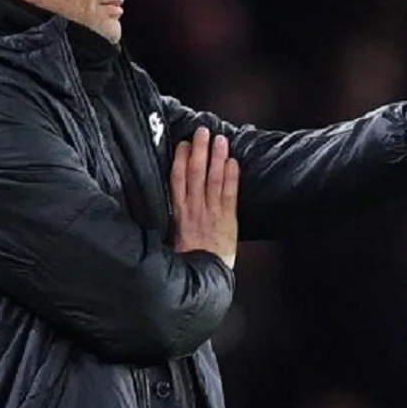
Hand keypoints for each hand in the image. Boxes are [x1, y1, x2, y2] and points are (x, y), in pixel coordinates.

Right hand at [171, 127, 239, 268]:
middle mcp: (194, 209)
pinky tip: (233, 162)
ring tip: (220, 139)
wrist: (204, 277)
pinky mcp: (228, 219)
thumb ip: (175, 216)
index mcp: (179, 213)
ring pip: (213, 180)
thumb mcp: (173, 236)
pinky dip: (231, 177)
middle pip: (195, 174)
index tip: (183, 144)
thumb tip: (173, 197)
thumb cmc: (188, 259)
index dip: (180, 160)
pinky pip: (229, 194)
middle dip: (199, 151)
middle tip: (202, 131)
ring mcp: (212, 213)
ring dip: (217, 157)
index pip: (177, 180)